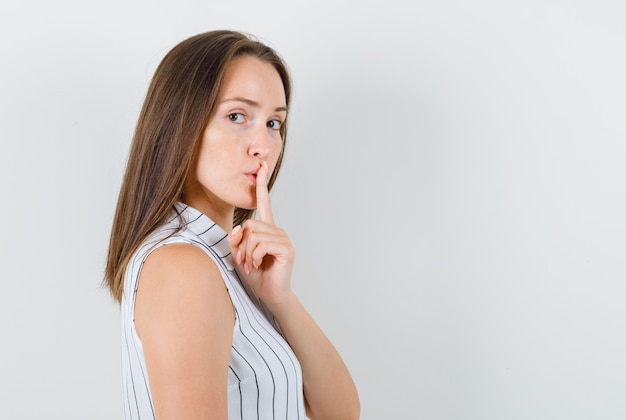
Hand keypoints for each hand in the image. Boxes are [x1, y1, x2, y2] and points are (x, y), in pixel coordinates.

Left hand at [227, 161, 294, 305]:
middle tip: (244, 260)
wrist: (270, 295)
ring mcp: (284, 239)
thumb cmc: (257, 276)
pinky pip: (262, 244)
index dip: (262, 185)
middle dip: (241, 245)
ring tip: (250, 265)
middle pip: (249, 224)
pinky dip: (254, 256)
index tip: (262, 167)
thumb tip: (237, 228)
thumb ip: (235, 240)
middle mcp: (277, 231)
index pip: (264, 203)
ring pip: (254, 235)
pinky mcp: (286, 249)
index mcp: (267, 229)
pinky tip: (258, 265)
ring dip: (246, 253)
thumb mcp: (240, 256)